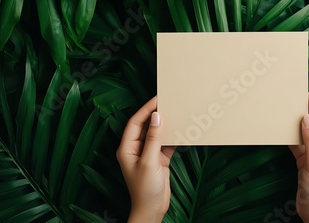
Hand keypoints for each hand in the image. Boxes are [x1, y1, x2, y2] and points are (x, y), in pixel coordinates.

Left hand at [117, 96, 175, 222]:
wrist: (153, 209)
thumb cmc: (145, 190)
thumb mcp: (150, 162)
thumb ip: (153, 139)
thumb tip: (156, 118)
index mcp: (127, 148)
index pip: (136, 122)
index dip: (146, 109)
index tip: (157, 99)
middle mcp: (136, 149)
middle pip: (146, 126)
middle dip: (156, 115)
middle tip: (168, 103)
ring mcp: (148, 154)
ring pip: (157, 134)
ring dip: (166, 126)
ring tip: (176, 114)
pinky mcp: (159, 160)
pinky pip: (166, 144)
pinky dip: (173, 138)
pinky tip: (181, 131)